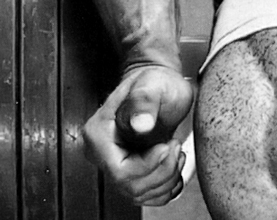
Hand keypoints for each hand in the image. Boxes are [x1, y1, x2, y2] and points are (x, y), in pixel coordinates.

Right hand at [84, 64, 194, 206]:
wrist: (160, 85)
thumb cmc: (154, 80)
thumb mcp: (152, 83)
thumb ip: (144, 101)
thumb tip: (140, 124)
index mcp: (99, 133)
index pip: (119, 169)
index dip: (147, 165)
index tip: (167, 146)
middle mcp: (103, 153)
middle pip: (129, 185)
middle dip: (161, 171)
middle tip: (175, 146)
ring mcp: (116, 163)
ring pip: (139, 193)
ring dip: (166, 179)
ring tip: (177, 151)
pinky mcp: (131, 171)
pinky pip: (146, 195)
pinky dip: (166, 187)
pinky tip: (175, 167)